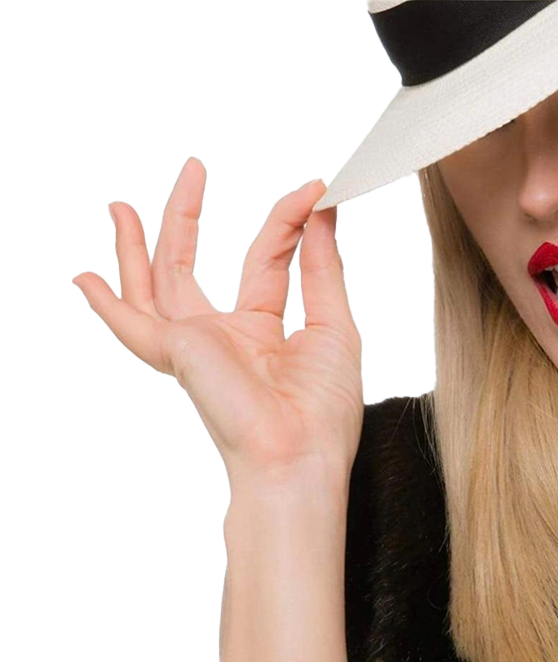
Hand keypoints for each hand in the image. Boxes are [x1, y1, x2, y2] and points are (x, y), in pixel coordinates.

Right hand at [72, 157, 363, 483]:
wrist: (301, 456)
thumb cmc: (323, 410)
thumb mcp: (333, 323)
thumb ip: (321, 267)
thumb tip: (323, 213)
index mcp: (262, 332)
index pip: (265, 261)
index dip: (284, 222)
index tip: (312, 191)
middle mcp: (222, 337)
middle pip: (191, 268)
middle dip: (186, 219)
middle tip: (190, 170)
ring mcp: (195, 346)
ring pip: (153, 285)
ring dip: (136, 245)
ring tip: (122, 206)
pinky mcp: (177, 351)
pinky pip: (132, 324)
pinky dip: (106, 303)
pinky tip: (85, 279)